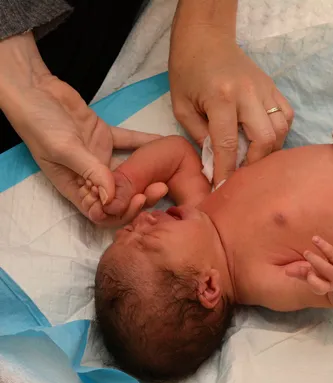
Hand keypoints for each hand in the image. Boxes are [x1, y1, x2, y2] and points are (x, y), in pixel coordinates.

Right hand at [5, 75, 159, 225]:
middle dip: (141, 196)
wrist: (36, 90)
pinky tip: (164, 142)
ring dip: (147, 173)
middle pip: (120, 195)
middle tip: (160, 189)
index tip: (138, 200)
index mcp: (75, 187)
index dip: (121, 212)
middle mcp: (90, 177)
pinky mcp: (106, 137)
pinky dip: (146, 142)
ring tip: (167, 173)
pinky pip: (130, 143)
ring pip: (129, 172)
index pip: (102, 212)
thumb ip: (90, 172)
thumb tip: (112, 199)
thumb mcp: (63, 150)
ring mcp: (100, 157)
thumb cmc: (40, 124)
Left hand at [169, 30, 293, 185]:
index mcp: (221, 98)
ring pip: (281, 129)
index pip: (229, 144)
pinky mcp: (273, 87)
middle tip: (242, 174)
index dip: (227, 171)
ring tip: (254, 158)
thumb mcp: (182, 106)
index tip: (223, 189)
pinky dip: (280, 132)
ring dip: (270, 150)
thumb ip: (200, 136)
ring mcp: (265, 89)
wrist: (206, 38)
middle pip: (264, 139)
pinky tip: (266, 139)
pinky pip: (286, 115)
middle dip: (254, 164)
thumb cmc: (188, 71)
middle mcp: (248, 94)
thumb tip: (216, 164)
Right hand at [286, 225, 332, 294]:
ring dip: (324, 246)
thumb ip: (300, 273)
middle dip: (316, 261)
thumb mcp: (312, 277)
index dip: (313, 281)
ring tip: (314, 239)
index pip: (320, 287)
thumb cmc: (323, 276)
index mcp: (327, 285)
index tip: (307, 274)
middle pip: (326, 269)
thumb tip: (287, 271)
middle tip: (306, 253)